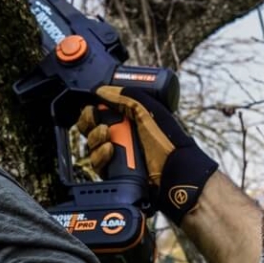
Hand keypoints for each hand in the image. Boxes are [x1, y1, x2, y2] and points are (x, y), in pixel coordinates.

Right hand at [77, 86, 217, 224]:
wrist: (173, 170)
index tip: (92, 108)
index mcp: (129, 119)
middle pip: (91, 129)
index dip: (92, 111)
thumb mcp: (147, 110)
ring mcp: (117, 155)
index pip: (101, 113)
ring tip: (108, 137)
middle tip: (99, 124)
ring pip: (92, 146)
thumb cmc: (167, 141)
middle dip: (90, 124)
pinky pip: (96, 164)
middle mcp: (121, 136)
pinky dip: (100, 156)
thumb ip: (125, 97)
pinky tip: (109, 151)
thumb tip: (101, 89)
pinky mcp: (114, 172)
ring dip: (96, 140)